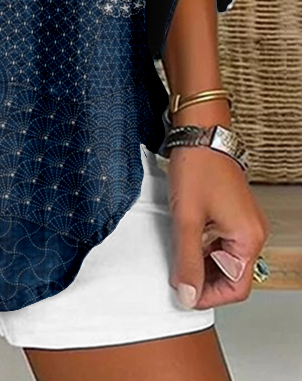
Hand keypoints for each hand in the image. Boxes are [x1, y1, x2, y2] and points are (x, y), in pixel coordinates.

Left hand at [167, 144, 271, 309]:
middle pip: (232, 275)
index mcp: (248, 238)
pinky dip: (204, 248)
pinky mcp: (233, 213)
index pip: (236, 288)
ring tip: (177, 258)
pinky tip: (184, 242)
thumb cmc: (197, 167)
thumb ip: (187, 261)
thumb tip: (187, 294)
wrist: (199, 133)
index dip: (208, 296)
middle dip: (204, 280)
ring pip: (225, 259)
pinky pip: (222, 242)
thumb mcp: (187, 219)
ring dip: (202, 264)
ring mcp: (243, 222)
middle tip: (176, 277)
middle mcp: (252, 232)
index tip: (183, 294)